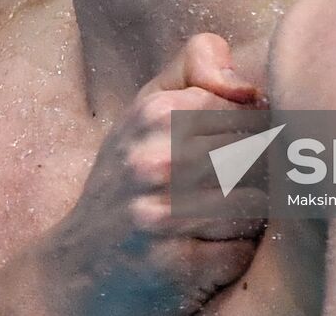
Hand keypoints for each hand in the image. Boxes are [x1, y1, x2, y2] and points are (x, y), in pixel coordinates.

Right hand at [42, 33, 268, 313]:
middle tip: (226, 189)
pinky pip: (243, 251)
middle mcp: (158, 159)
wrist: (77, 266)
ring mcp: (166, 214)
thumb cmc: (126, 178)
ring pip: (258, 203)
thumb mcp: (145, 110)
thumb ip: (196, 69)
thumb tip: (249, 86)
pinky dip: (234, 254)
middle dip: (256, 174)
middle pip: (259, 155)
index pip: (249, 109)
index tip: (230, 149)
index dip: (252, 132)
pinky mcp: (177, 265)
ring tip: (216, 218)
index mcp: (155, 112)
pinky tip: (206, 248)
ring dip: (248, 216)